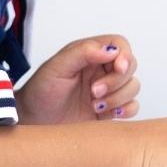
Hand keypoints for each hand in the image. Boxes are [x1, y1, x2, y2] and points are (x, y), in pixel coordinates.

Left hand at [16, 35, 140, 123]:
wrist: (33, 121)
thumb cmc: (40, 92)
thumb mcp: (56, 67)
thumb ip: (83, 52)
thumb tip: (111, 50)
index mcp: (91, 54)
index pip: (120, 45)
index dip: (124, 55)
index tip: (118, 67)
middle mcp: (102, 70)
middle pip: (130, 66)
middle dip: (116, 81)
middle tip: (94, 92)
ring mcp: (108, 90)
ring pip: (133, 87)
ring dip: (118, 97)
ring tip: (94, 106)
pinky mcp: (110, 109)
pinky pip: (132, 106)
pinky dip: (125, 110)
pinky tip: (106, 113)